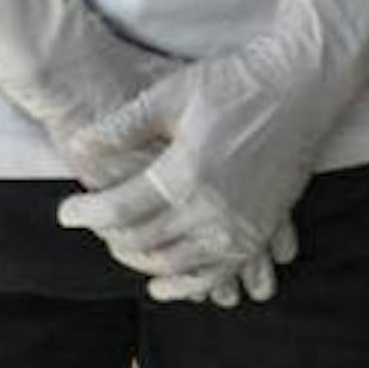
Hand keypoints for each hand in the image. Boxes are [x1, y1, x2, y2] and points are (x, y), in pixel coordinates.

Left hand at [59, 0, 368, 303]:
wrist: (304, 86)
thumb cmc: (234, 82)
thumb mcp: (172, 94)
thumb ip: (123, 126)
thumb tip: (77, 146)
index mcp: (185, 173)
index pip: (121, 211)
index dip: (87, 215)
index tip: (64, 213)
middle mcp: (213, 209)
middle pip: (146, 243)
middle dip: (111, 240)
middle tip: (92, 227)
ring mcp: (241, 225)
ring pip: (180, 266)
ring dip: (144, 266)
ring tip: (122, 253)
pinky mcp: (262, 230)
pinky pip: (220, 273)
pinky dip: (190, 286)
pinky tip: (167, 285)